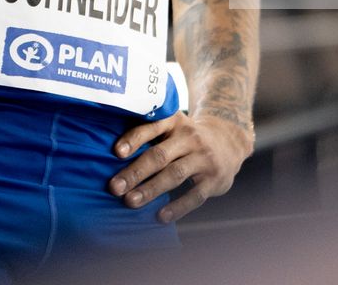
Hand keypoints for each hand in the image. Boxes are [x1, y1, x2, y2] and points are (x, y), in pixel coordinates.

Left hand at [109, 110, 253, 223]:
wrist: (229, 140)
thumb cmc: (186, 137)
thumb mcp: (173, 126)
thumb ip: (149, 134)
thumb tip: (107, 155)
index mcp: (174, 121)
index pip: (152, 127)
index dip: (134, 139)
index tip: (116, 152)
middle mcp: (190, 137)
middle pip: (159, 155)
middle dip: (135, 172)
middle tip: (114, 187)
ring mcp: (204, 158)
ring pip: (174, 174)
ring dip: (151, 189)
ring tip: (131, 201)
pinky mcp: (214, 179)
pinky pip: (195, 195)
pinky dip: (177, 207)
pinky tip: (161, 216)